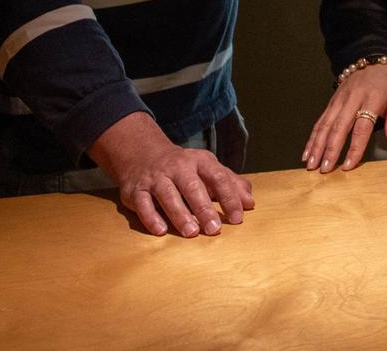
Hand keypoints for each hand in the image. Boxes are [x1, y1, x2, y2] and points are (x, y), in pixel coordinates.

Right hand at [90, 112, 255, 237]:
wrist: (143, 154)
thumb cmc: (184, 168)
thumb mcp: (208, 169)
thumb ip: (231, 184)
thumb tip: (250, 203)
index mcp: (200, 161)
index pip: (218, 177)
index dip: (229, 197)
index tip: (238, 217)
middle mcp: (178, 167)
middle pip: (192, 187)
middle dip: (204, 208)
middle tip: (214, 229)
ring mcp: (156, 178)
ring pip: (168, 195)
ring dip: (180, 215)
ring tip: (191, 232)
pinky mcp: (136, 190)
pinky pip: (143, 204)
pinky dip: (151, 217)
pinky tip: (161, 231)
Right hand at [302, 63, 386, 172]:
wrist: (373, 60)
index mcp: (372, 99)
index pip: (362, 127)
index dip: (355, 147)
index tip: (348, 165)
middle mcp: (352, 99)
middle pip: (339, 127)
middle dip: (330, 150)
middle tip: (324, 169)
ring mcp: (339, 100)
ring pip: (325, 125)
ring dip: (317, 146)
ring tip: (311, 165)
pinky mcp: (331, 102)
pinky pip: (320, 121)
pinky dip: (312, 138)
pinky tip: (307, 152)